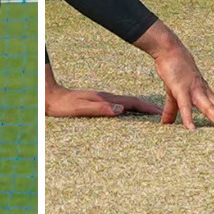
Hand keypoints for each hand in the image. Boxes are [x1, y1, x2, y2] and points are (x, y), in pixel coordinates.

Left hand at [45, 86, 160, 118]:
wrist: (50, 98)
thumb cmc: (63, 106)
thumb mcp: (81, 109)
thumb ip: (100, 109)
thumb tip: (121, 110)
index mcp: (105, 99)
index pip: (131, 103)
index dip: (147, 108)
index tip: (161, 114)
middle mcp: (106, 98)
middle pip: (132, 102)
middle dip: (148, 108)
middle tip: (163, 115)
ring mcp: (103, 100)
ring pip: (126, 105)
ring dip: (140, 109)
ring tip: (152, 116)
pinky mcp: (98, 104)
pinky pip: (118, 108)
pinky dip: (129, 111)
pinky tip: (130, 115)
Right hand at [151, 45, 213, 129]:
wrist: (170, 50)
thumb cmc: (175, 69)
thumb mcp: (174, 93)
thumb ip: (173, 110)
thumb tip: (165, 124)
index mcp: (205, 92)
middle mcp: (203, 92)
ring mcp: (194, 90)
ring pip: (209, 108)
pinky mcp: (181, 90)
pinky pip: (186, 106)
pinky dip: (188, 118)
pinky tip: (191, 129)